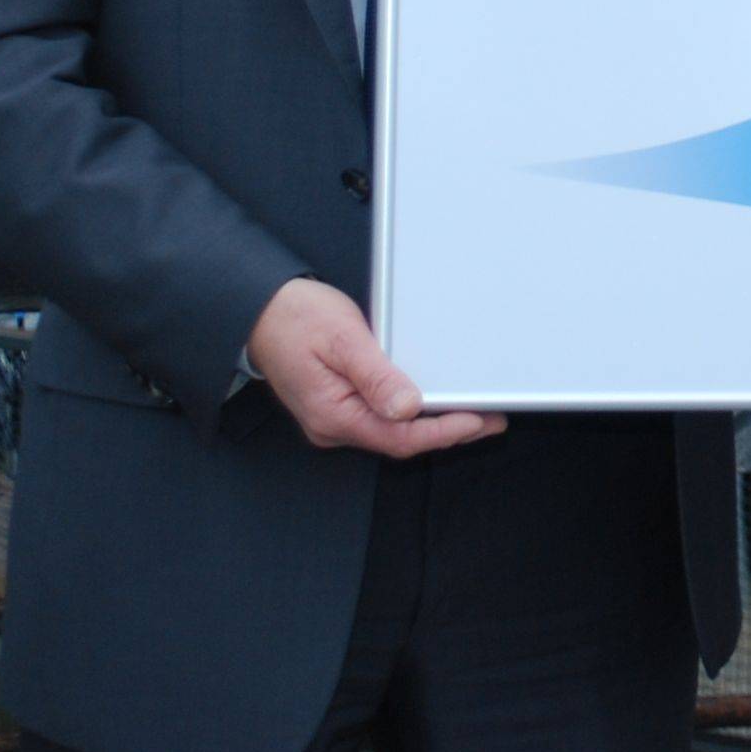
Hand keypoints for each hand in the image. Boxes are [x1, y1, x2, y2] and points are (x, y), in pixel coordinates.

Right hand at [244, 279, 506, 457]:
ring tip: (471, 411)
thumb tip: (408, 406)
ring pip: (391, 431)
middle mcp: (333, 426)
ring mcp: (334, 418)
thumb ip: (376, 376)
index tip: (478, 421)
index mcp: (333, 416)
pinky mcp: (338, 406)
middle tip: (491, 419)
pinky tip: (431, 401)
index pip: (399, 437)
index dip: (443, 432)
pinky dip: (409, 412)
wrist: (259, 311)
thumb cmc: (295, 319)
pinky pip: (380, 418)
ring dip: (430, 424)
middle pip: (399, 440)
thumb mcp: (342, 340)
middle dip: (446, 431)